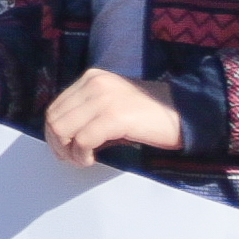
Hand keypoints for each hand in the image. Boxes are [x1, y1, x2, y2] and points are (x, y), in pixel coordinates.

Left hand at [37, 66, 185, 167]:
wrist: (184, 113)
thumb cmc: (149, 115)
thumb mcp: (113, 105)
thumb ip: (88, 113)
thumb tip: (63, 138)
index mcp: (92, 78)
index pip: (56, 107)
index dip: (53, 133)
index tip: (64, 150)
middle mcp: (94, 83)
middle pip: (55, 118)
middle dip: (57, 144)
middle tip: (71, 159)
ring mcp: (103, 98)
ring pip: (63, 129)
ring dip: (68, 151)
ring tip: (83, 160)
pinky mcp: (114, 116)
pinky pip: (82, 140)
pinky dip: (81, 155)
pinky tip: (91, 160)